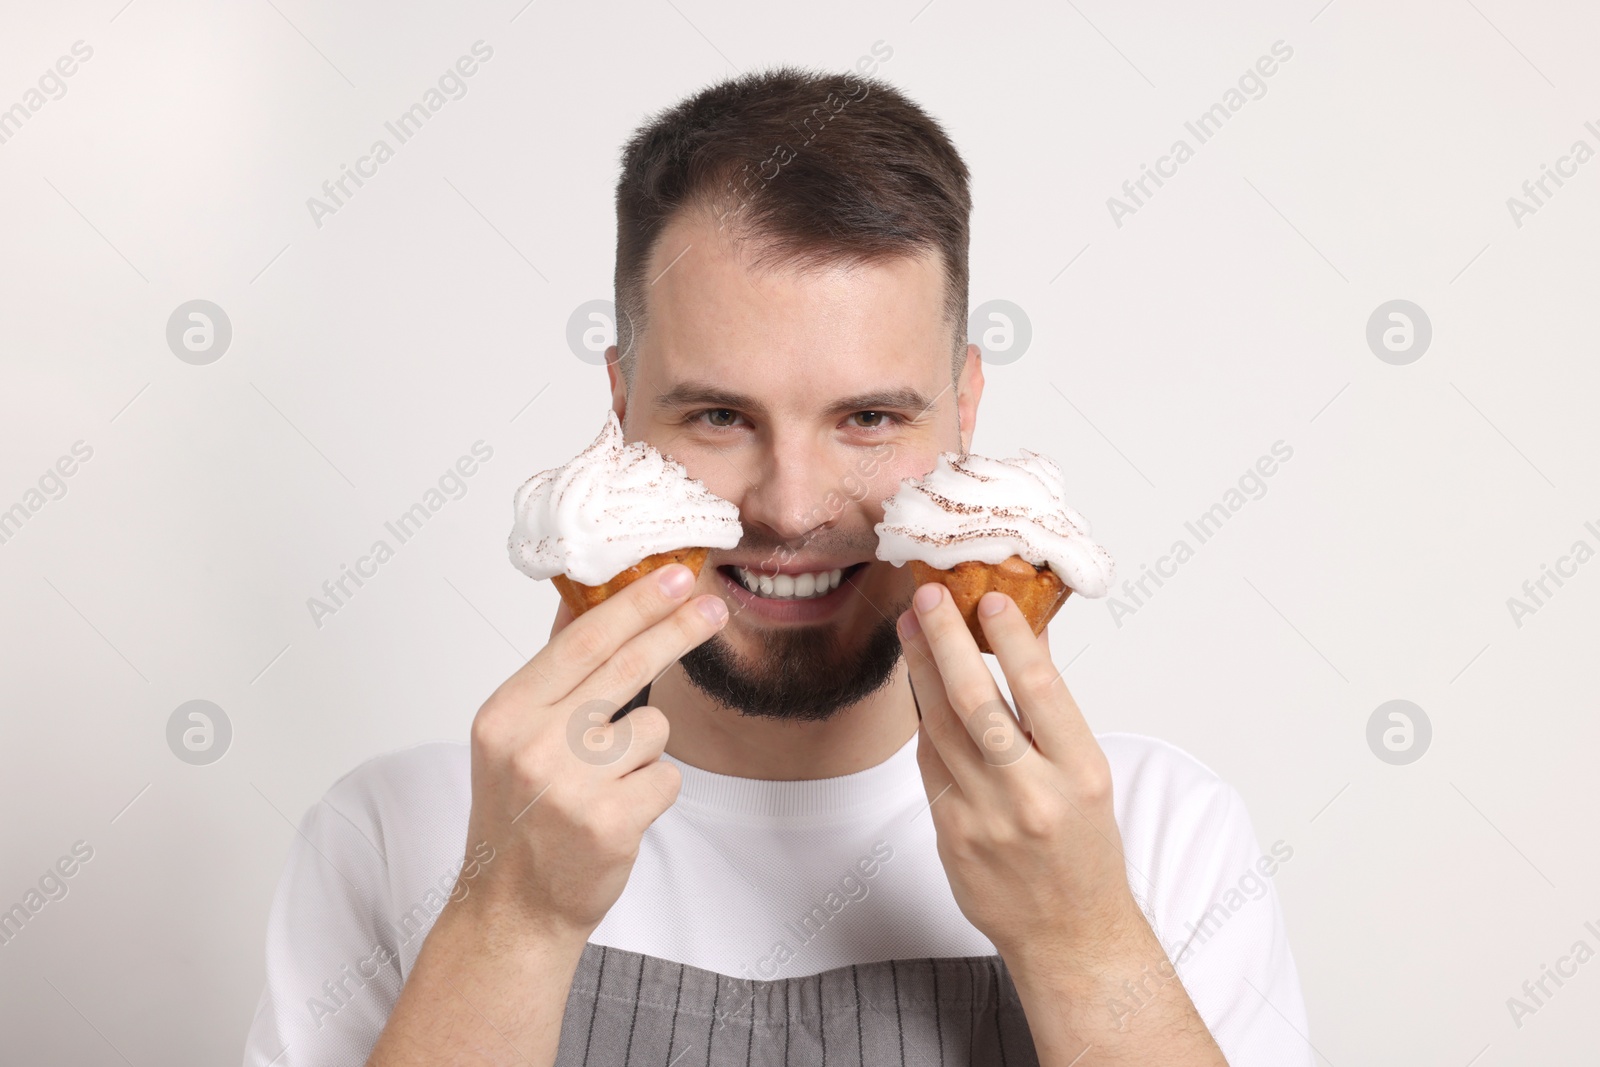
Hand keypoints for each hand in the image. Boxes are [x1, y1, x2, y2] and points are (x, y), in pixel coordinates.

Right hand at [460, 564, 728, 940]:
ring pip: (653, 729)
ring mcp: (572, 786)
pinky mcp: (610, 822)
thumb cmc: (518, 816)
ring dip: (645, 751)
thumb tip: (588, 602)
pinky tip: (617, 812)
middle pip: (626, 667)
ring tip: (606, 783)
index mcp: (506, 714)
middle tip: (711, 606)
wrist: (512, 907)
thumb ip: (553, 674)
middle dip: (677, 630)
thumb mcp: (511, 737)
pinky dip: (652, 792)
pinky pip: (666, 777)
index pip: (582, 640)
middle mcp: (534, 745)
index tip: (673, 577)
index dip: (634, 604)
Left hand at [896, 583, 1142, 966]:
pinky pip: (930, 765)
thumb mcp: (1087, 774)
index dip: (1012, 639)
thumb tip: (1025, 634)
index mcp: (1081, 774)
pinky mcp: (950, 836)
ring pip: (940, 729)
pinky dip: (924, 722)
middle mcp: (1033, 796)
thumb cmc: (1083, 846)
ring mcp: (985, 820)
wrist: (1069, 933)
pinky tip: (920, 691)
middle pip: (976, 703)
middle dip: (946, 643)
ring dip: (921, 672)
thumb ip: (1051, 711)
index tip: (990, 599)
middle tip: (927, 598)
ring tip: (912, 629)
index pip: (1042, 691)